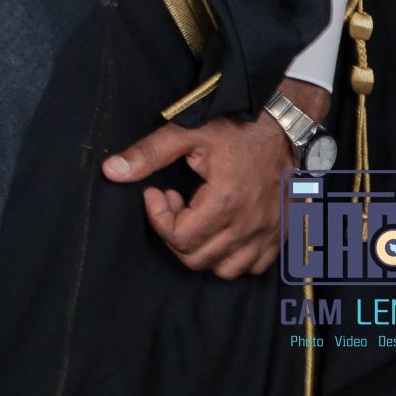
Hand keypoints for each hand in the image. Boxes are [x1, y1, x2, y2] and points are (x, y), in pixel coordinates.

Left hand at [103, 80, 322, 278]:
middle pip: (197, 258)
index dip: (157, 217)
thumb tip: (111, 171)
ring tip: (197, 216)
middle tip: (174, 202)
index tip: (156, 193)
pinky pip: (255, 267)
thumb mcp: (187, 132)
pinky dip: (234, 256)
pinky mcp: (281, 235)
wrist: (284, 125)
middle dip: (174, 233)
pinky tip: (223, 227)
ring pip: (226, 269)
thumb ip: (148, 154)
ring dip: (203, 249)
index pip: (180, 238)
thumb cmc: (236, 127)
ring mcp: (269, 234)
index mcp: (226, 202)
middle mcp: (250, 226)